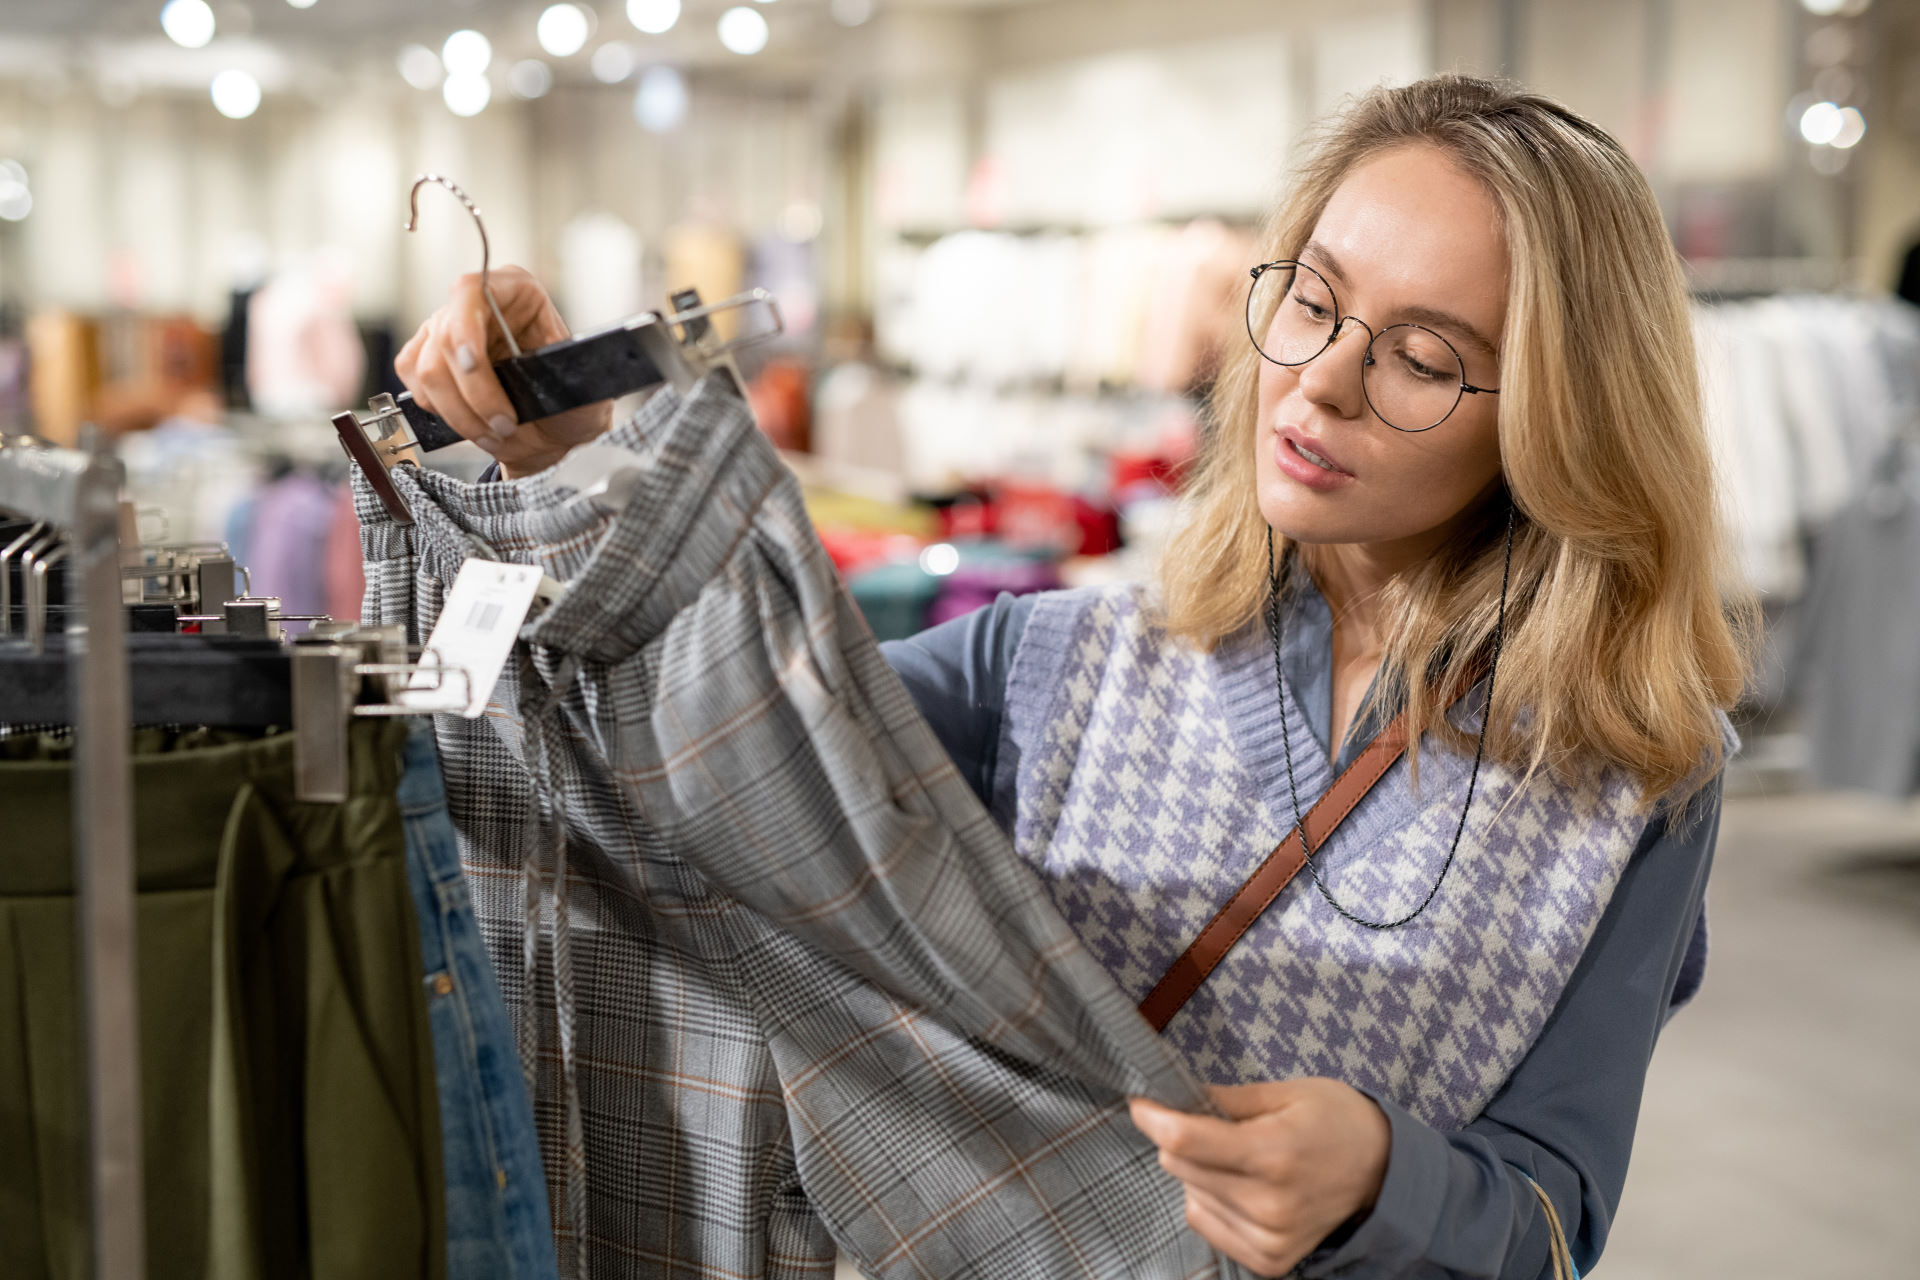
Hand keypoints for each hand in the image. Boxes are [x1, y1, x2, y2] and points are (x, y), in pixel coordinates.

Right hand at [394, 265, 613, 477]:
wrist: (554, 434)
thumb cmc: (571, 404)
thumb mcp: (583, 384)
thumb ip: (567, 371)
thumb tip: (553, 364)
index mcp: (517, 291)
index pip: (473, 291)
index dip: (466, 328)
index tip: (473, 365)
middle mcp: (475, 305)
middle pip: (446, 340)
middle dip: (474, 395)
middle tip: (504, 426)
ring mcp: (445, 330)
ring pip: (427, 370)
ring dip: (460, 413)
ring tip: (494, 435)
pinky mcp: (425, 359)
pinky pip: (414, 384)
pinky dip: (440, 412)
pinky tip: (470, 423)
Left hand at [1130, 1078, 1390, 1277]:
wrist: (1384, 1172)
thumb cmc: (1336, 1122)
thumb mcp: (1288, 1092)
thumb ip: (1229, 1098)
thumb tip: (1176, 1096)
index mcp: (1275, 1152)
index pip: (1185, 1141)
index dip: (1154, 1118)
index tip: (1142, 1103)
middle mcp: (1270, 1203)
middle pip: (1179, 1167)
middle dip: (1182, 1140)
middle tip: (1213, 1125)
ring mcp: (1270, 1237)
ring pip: (1188, 1196)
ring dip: (1197, 1173)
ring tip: (1239, 1159)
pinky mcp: (1269, 1260)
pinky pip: (1205, 1224)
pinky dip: (1209, 1201)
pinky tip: (1239, 1187)